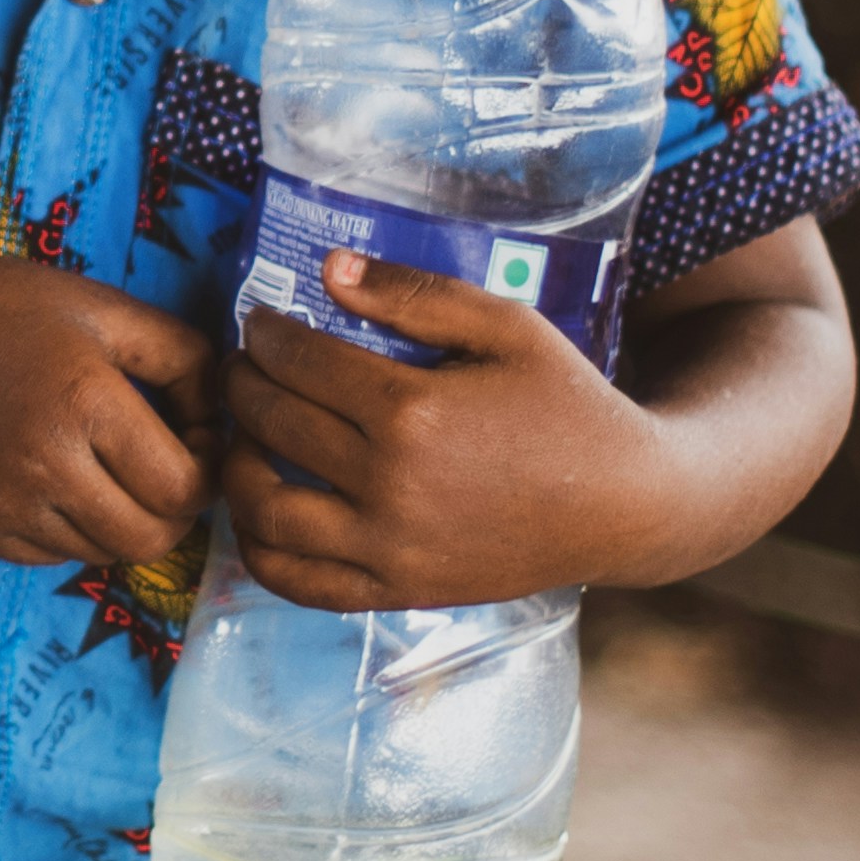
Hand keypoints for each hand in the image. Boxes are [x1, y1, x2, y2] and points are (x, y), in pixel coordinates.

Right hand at [0, 251, 210, 569]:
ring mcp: (5, 504)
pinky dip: (72, 531)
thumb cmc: (14, 312)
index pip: (183, 489)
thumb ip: (187, 361)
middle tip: (163, 473)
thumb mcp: (110, 311)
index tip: (194, 445)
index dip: (206, 474)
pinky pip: (52, 557)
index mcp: (87, 403)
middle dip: (173, 512)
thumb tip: (222, 422)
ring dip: (122, 523)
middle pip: (150, 539)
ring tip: (107, 472)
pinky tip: (60, 482)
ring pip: (104, 555)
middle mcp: (44, 465)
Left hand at [224, 248, 684, 609]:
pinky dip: (260, 549)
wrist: (624, 504)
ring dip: (235, 466)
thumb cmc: (566, 404)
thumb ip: (414, 294)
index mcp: (414, 412)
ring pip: (265, 511)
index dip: (265, 334)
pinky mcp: (398, 591)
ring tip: (245, 436)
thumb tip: (327, 269)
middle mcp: (391, 486)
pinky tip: (262, 512)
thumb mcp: (506, 326)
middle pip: (273, 426)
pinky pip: (297, 582)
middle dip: (243, 384)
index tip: (260, 323)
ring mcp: (389, 549)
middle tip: (244, 367)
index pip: (299, 362)